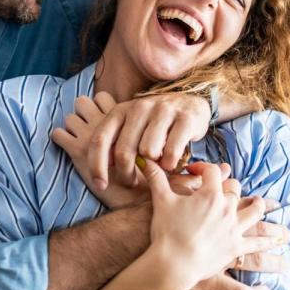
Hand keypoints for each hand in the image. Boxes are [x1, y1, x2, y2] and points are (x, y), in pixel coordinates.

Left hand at [54, 91, 210, 189]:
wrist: (192, 104)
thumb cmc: (155, 124)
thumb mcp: (131, 128)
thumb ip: (114, 142)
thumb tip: (100, 167)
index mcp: (120, 110)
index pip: (100, 139)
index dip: (96, 165)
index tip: (100, 185)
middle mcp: (139, 107)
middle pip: (123, 151)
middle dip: (126, 173)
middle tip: (132, 182)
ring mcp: (163, 110)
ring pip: (148, 152)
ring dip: (153, 166)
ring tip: (157, 166)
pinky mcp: (186, 118)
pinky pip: (171, 151)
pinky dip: (170, 163)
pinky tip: (171, 163)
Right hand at [140, 160, 276, 289]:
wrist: (173, 262)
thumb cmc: (166, 231)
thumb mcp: (160, 200)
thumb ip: (156, 177)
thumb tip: (146, 160)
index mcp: (210, 194)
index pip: (213, 172)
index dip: (203, 168)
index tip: (194, 171)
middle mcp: (227, 209)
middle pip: (235, 190)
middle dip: (232, 186)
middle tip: (231, 186)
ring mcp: (233, 228)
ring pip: (253, 212)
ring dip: (259, 206)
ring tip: (264, 204)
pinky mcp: (235, 248)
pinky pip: (256, 244)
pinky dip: (267, 242)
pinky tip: (277, 241)